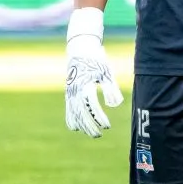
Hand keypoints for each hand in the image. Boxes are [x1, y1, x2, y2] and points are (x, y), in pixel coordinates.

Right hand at [65, 8, 124, 137]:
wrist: (80, 49)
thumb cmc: (96, 60)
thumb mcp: (106, 72)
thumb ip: (111, 89)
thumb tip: (114, 105)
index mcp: (85, 86)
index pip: (92, 107)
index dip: (99, 118)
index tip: (107, 125)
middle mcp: (75, 91)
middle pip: (81, 115)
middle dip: (90, 126)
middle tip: (99, 134)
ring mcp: (70, 93)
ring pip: (73, 114)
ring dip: (82, 125)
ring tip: (92, 133)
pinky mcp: (68, 93)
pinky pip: (67, 110)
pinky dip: (71, 119)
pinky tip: (77, 128)